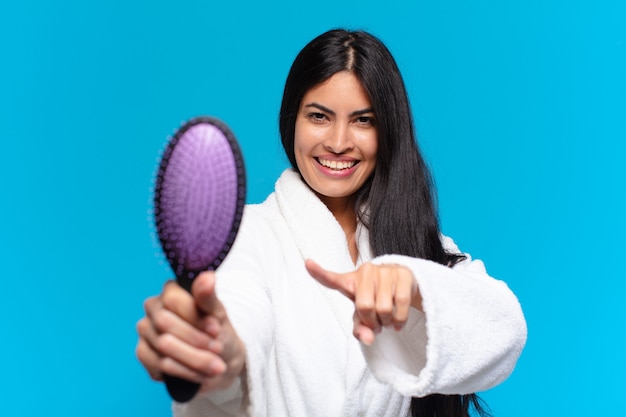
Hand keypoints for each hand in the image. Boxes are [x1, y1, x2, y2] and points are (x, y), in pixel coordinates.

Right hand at [135, 272, 245, 393]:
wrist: (220, 358)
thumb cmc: (218, 331)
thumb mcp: (218, 314)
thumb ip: (209, 297)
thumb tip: (208, 276)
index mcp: (171, 291)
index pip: (173, 300)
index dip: (195, 317)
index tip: (216, 329)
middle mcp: (153, 308)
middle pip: (165, 324)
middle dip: (196, 340)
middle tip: (218, 348)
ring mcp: (145, 330)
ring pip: (163, 347)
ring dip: (194, 359)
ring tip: (216, 365)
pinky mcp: (143, 352)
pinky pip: (158, 365)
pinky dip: (184, 372)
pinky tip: (198, 372)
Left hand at [305, 260, 420, 344]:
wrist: (402, 283)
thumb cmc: (376, 299)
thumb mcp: (363, 316)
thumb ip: (360, 328)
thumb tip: (367, 338)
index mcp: (350, 281)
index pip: (333, 279)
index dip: (319, 272)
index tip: (307, 263)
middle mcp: (366, 272)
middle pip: (364, 306)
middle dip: (372, 322)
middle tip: (376, 323)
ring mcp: (385, 271)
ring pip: (384, 308)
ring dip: (386, 322)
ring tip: (386, 320)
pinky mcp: (402, 274)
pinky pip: (402, 304)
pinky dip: (400, 319)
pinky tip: (397, 321)